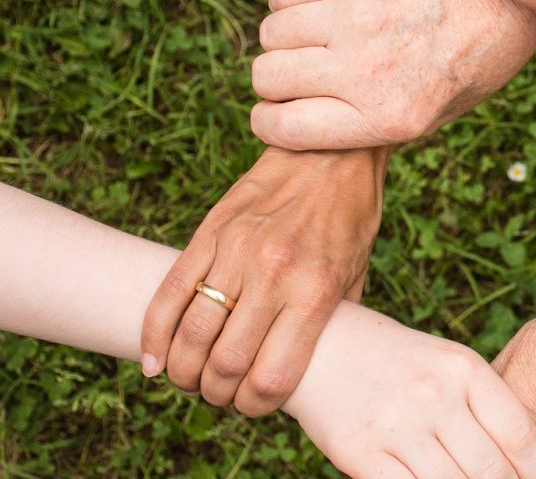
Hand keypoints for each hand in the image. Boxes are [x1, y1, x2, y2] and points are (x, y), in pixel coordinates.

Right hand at [141, 147, 386, 415]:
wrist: (331, 152)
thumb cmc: (350, 218)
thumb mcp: (356, 275)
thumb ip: (332, 322)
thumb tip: (310, 365)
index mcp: (314, 292)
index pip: (271, 377)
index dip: (256, 406)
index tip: (253, 405)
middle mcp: (273, 275)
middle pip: (225, 363)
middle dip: (217, 393)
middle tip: (219, 395)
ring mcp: (237, 251)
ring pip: (191, 333)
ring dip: (184, 370)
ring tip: (189, 379)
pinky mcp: (210, 232)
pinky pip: (170, 292)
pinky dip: (155, 334)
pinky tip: (155, 359)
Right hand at [250, 0, 535, 150]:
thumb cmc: (470, 63)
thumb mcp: (432, 118)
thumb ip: (369, 126)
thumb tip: (305, 126)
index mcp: (388, 118)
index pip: (283, 128)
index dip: (269, 123)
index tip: (276, 114)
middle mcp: (367, 70)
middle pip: (268, 77)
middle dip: (275, 81)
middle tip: (299, 74)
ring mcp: (358, 16)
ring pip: (272, 32)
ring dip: (284, 40)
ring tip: (313, 39)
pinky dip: (289, 2)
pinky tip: (317, 7)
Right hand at [284, 302, 535, 478]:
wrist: (322, 347)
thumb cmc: (398, 361)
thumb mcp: (446, 363)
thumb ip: (482, 405)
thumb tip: (524, 462)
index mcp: (463, 367)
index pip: (519, 433)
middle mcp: (433, 394)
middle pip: (491, 469)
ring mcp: (396, 425)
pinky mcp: (361, 453)